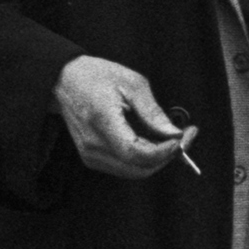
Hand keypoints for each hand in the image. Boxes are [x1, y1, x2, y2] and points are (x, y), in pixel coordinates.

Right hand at [52, 55, 188, 178]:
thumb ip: (153, 112)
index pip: (136, 152)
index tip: (182, 138)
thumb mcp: (132, 83)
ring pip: (133, 171)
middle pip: (138, 168)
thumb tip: (174, 134)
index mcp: (102, 120)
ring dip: (156, 160)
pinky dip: (143, 159)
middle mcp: (93, 144)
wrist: (65, 81)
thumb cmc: (96, 76)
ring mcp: (90, 154)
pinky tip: (151, 142)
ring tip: (169, 139)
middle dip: (166, 157)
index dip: (163, 151)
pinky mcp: (91, 158)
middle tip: (184, 138)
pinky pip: (124, 167)